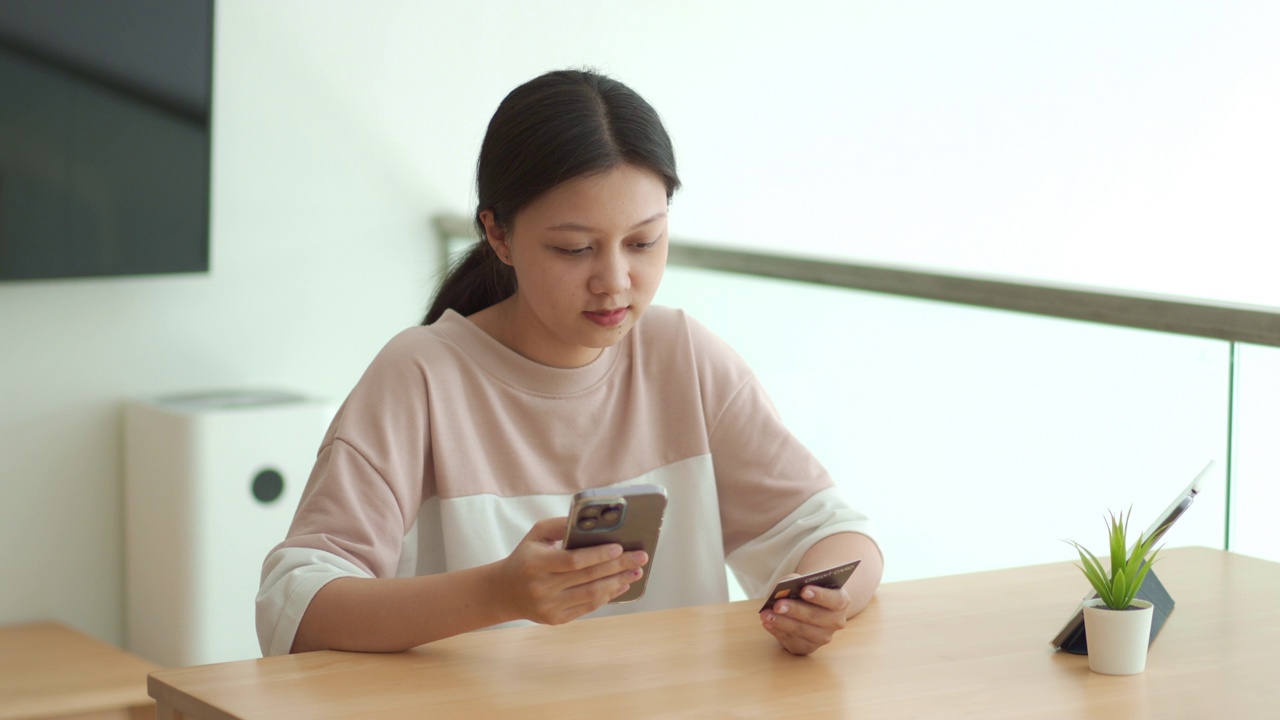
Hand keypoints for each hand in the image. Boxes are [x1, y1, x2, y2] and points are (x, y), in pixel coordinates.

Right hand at [497, 517, 648, 625]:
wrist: (505, 592)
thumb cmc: (526, 557)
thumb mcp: (536, 535)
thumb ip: (561, 525)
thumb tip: (591, 521)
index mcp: (536, 564)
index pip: (572, 560)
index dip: (598, 555)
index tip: (619, 547)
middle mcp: (542, 587)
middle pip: (588, 577)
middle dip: (619, 566)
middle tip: (640, 557)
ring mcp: (549, 606)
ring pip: (592, 595)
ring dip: (618, 583)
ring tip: (635, 572)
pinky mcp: (556, 619)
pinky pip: (588, 607)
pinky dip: (607, 596)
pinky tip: (620, 586)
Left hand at [759, 574, 850, 654]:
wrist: (809, 608)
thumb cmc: (806, 591)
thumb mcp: (804, 581)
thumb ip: (795, 581)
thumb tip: (782, 589)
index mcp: (841, 601)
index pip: (834, 600)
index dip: (820, 595)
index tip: (804, 590)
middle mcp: (836, 621)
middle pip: (815, 617)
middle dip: (794, 610)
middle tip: (777, 604)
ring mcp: (822, 637)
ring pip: (801, 630)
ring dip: (782, 622)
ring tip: (766, 614)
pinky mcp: (807, 647)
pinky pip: (791, 640)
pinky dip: (777, 631)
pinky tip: (767, 623)